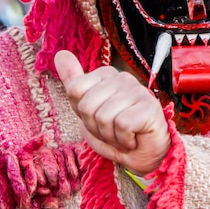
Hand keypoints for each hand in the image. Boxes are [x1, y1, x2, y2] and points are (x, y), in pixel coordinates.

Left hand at [54, 50, 170, 175]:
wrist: (142, 155)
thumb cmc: (116, 132)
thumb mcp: (88, 109)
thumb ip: (74, 81)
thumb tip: (60, 54)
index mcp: (106, 74)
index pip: (75, 89)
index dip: (82, 113)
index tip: (98, 119)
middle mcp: (122, 77)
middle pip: (87, 106)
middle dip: (96, 128)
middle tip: (112, 130)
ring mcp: (138, 90)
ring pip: (103, 117)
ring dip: (111, 136)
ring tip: (123, 135)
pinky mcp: (149, 106)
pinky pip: (122, 125)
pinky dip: (124, 140)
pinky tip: (134, 138)